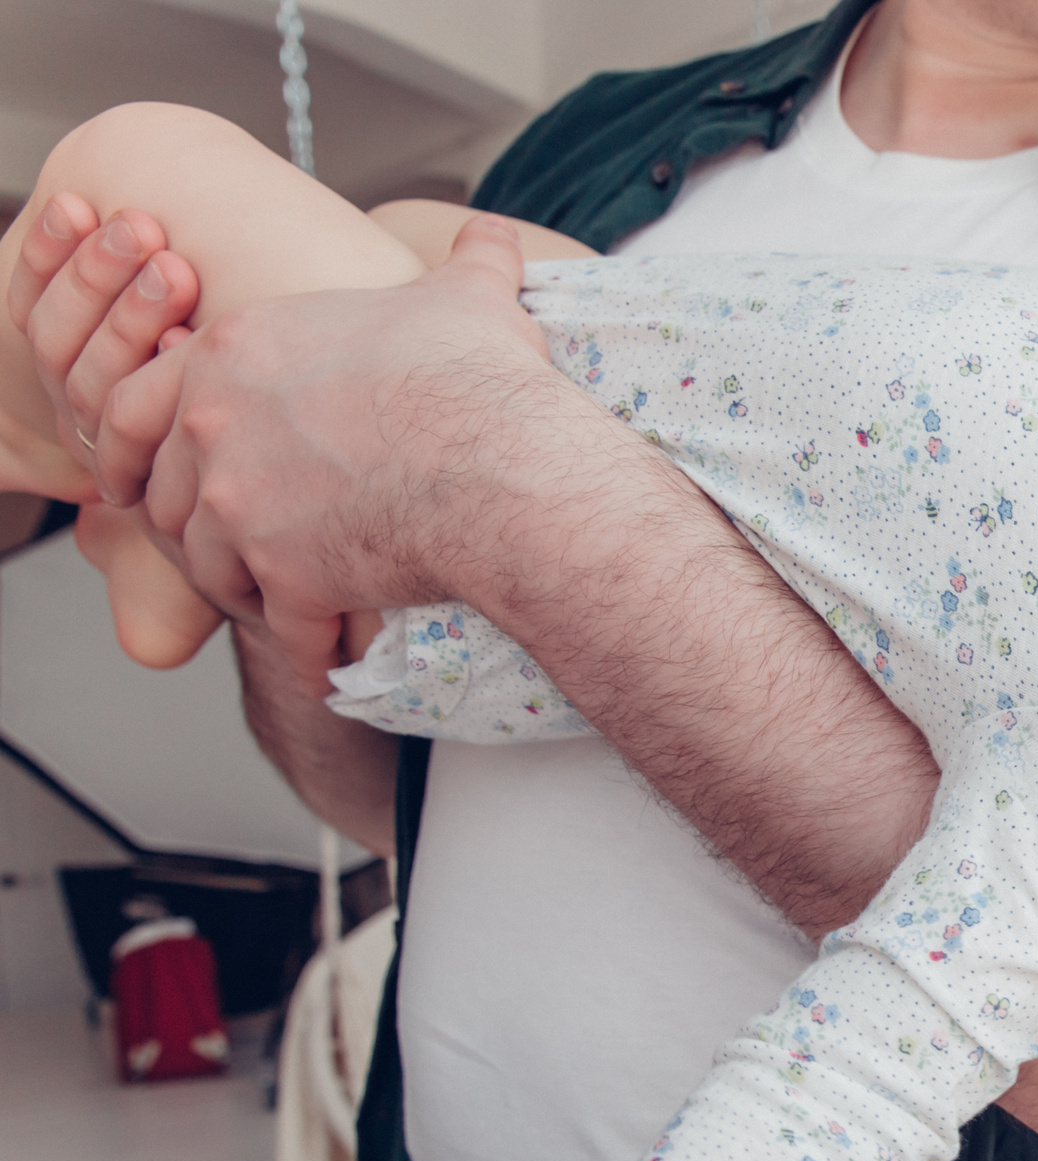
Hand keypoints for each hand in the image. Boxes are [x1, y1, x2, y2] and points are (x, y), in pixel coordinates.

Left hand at [15, 207, 559, 693]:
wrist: (503, 466)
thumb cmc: (480, 378)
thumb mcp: (469, 298)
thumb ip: (470, 263)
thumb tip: (497, 238)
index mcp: (238, 347)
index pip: (145, 394)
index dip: (152, 437)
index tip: (171, 465)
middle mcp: (215, 421)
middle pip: (166, 487)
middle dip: (191, 522)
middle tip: (225, 546)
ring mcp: (240, 503)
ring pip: (206, 562)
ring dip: (240, 588)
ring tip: (277, 604)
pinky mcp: (281, 574)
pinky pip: (278, 625)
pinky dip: (301, 645)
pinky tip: (325, 655)